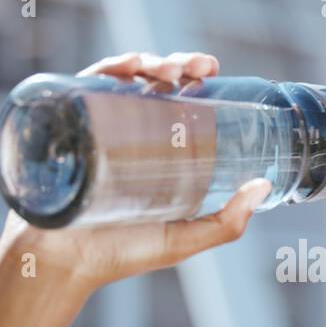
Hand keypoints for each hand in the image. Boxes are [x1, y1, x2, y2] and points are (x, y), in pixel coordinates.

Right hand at [0, 52, 271, 299]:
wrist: (60, 265)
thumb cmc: (119, 255)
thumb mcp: (182, 239)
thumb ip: (226, 223)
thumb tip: (264, 187)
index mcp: (154, 153)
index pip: (177, 102)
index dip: (195, 79)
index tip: (213, 70)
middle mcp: (125, 135)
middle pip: (153, 84)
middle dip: (178, 64)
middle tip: (200, 66)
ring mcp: (95, 128)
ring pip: (123, 78)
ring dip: (149, 61)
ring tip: (169, 69)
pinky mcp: (66, 127)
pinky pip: (85, 86)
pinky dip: (108, 69)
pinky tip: (130, 66)